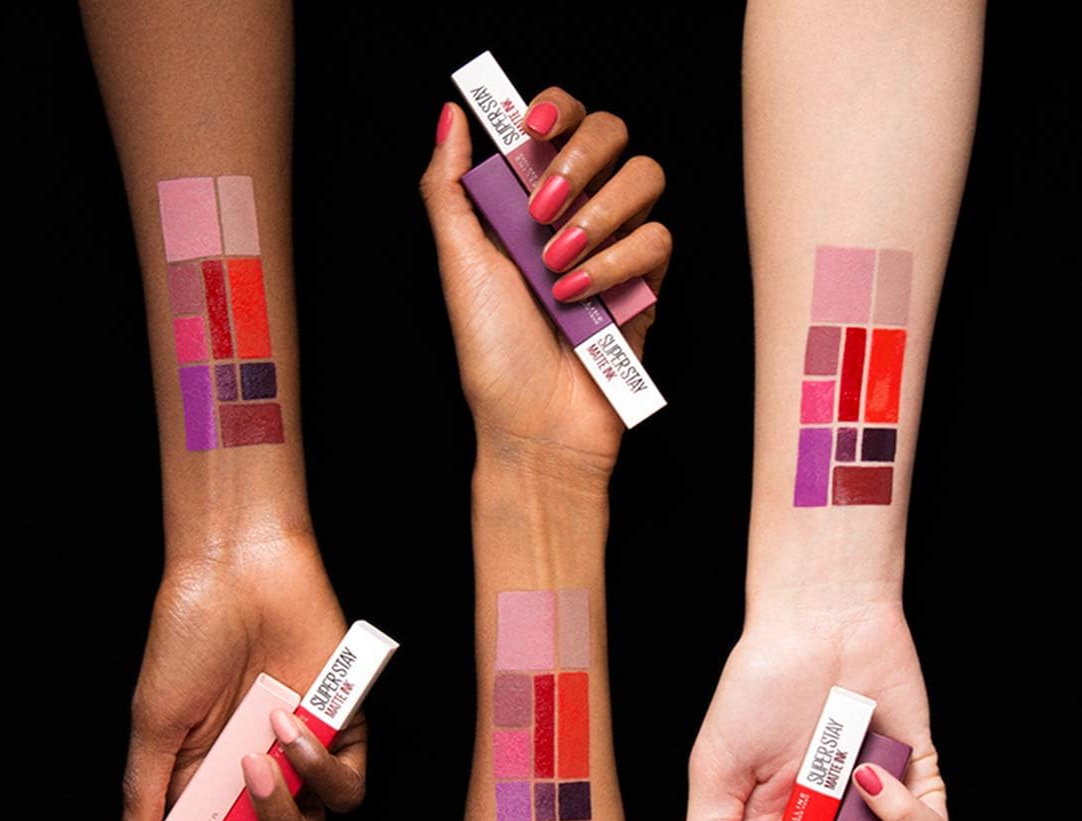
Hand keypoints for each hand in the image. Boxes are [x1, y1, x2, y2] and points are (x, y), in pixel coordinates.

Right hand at [114, 525, 362, 820]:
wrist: (238, 574)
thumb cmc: (189, 640)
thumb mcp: (155, 721)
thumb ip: (148, 795)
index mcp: (204, 794)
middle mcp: (255, 790)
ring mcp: (300, 768)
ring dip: (282, 820)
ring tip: (253, 765)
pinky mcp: (343, 736)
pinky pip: (347, 787)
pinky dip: (318, 768)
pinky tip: (286, 726)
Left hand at [420, 91, 670, 480]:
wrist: (535, 427)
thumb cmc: (493, 355)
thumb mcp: (458, 266)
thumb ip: (448, 189)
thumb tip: (452, 116)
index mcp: (527, 204)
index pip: (559, 124)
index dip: (555, 109)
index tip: (532, 128)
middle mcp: (575, 216)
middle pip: (611, 133)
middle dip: (579, 160)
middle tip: (541, 212)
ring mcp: (615, 248)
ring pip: (645, 178)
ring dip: (598, 218)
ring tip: (557, 271)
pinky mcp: (646, 285)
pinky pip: (657, 240)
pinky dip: (617, 266)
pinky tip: (582, 300)